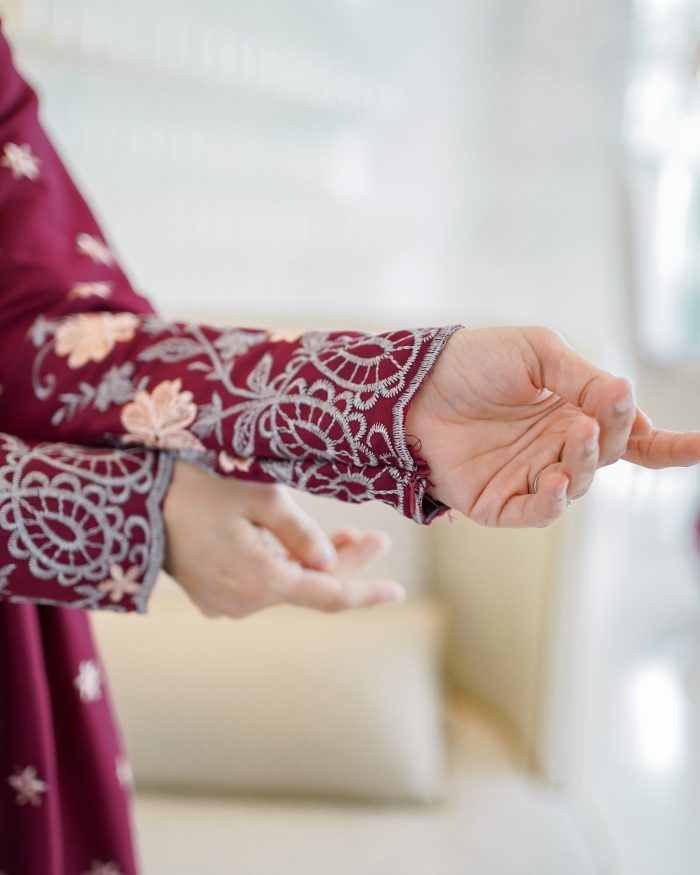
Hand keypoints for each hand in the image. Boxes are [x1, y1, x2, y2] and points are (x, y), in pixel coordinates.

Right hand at [162, 460, 401, 617]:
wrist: (135, 498)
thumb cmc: (201, 486)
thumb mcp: (262, 497)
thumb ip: (303, 534)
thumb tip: (330, 563)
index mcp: (263, 580)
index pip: (330, 596)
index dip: (368, 592)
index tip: (398, 591)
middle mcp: (246, 602)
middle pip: (310, 589)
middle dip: (345, 564)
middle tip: (377, 539)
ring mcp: (225, 602)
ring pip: (287, 586)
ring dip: (314, 563)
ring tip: (346, 534)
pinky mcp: (211, 594)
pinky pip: (261, 585)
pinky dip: (285, 567)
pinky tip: (301, 547)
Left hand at [406, 326, 699, 526]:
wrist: (412, 385)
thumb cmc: (472, 362)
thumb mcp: (536, 354)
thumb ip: (582, 378)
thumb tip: (628, 399)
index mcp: (572, 412)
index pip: (630, 436)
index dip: (669, 445)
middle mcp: (555, 447)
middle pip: (606, 457)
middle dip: (610, 439)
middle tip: (592, 417)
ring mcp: (528, 476)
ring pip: (575, 485)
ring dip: (581, 464)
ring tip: (573, 436)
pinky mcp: (497, 501)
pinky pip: (534, 512)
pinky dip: (550, 501)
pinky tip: (555, 480)